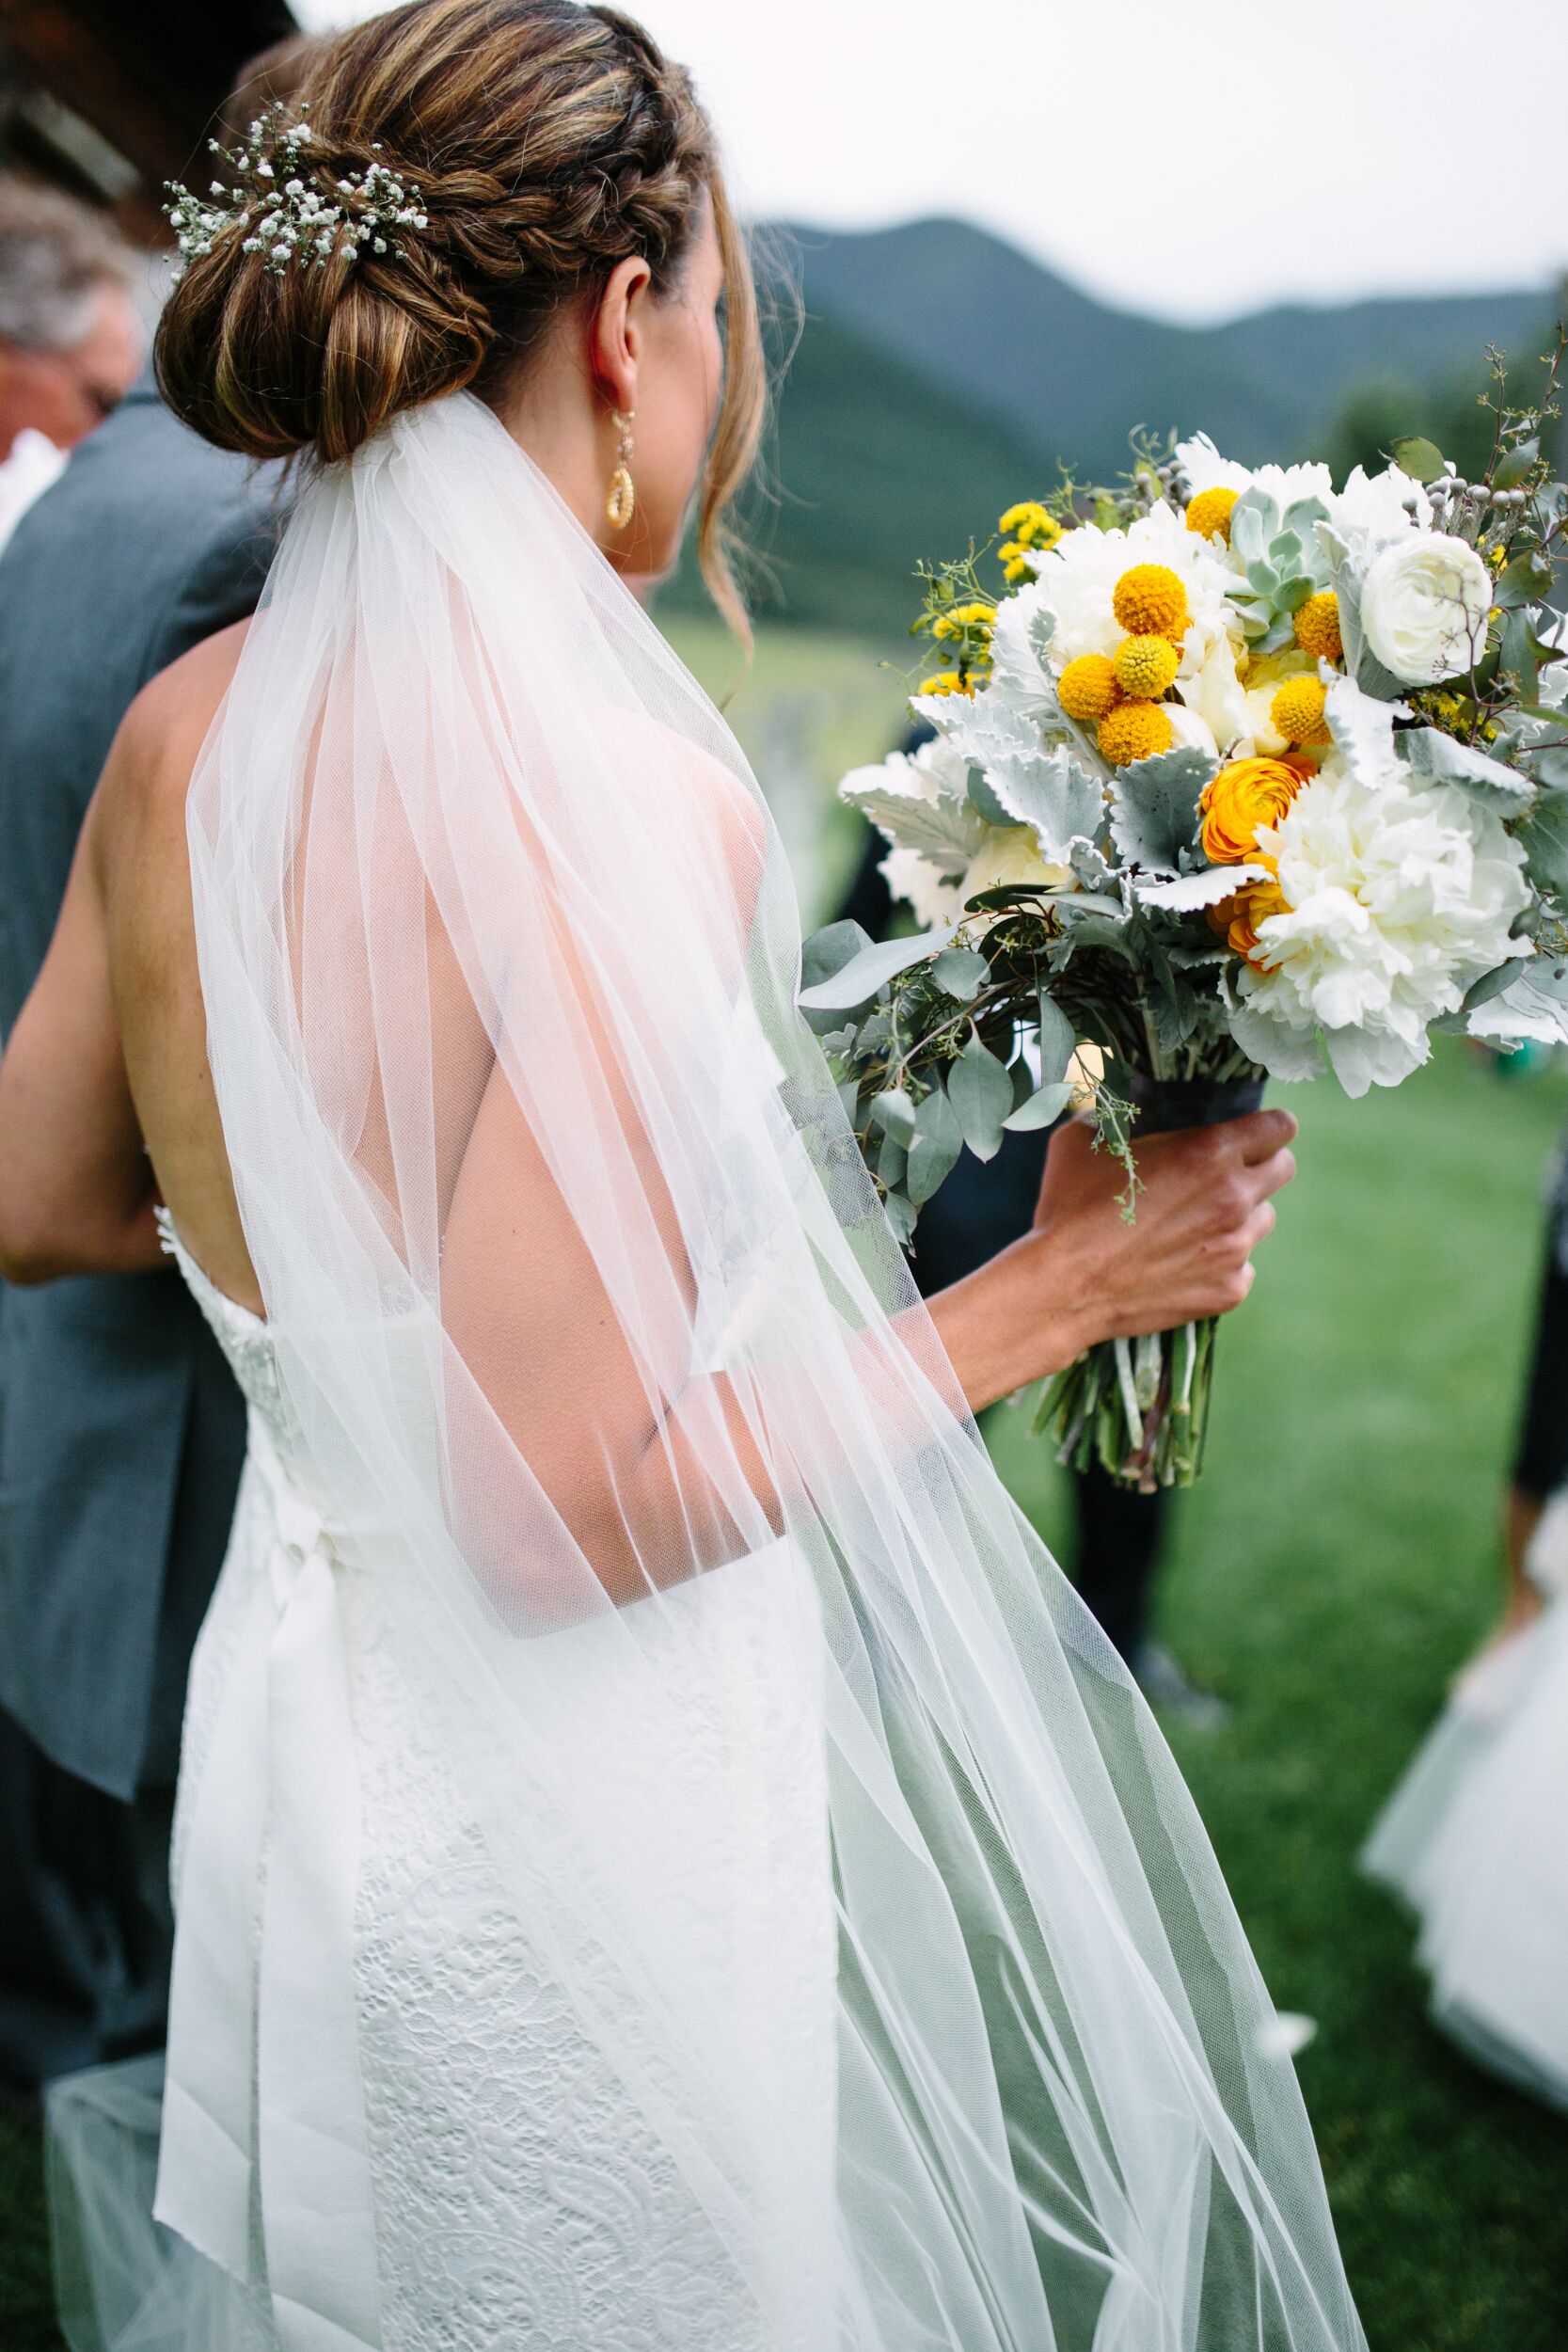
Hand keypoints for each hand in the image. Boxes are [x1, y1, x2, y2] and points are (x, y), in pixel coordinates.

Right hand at [924, 1108, 1296, 1418]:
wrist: (1063, 1287)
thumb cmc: (1068, 1208)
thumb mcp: (1081, 1141)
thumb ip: (1110, 1118)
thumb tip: (1111, 1109)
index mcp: (1210, 1152)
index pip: (1281, 1126)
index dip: (1267, 1127)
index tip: (1252, 1133)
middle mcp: (1234, 1197)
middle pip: (1284, 1169)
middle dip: (1262, 1166)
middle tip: (1223, 1176)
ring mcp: (1236, 1248)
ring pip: (1263, 1220)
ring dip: (1240, 1216)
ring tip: (1196, 1224)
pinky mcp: (1229, 1290)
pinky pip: (1243, 1268)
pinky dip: (1221, 1263)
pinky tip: (1184, 1263)